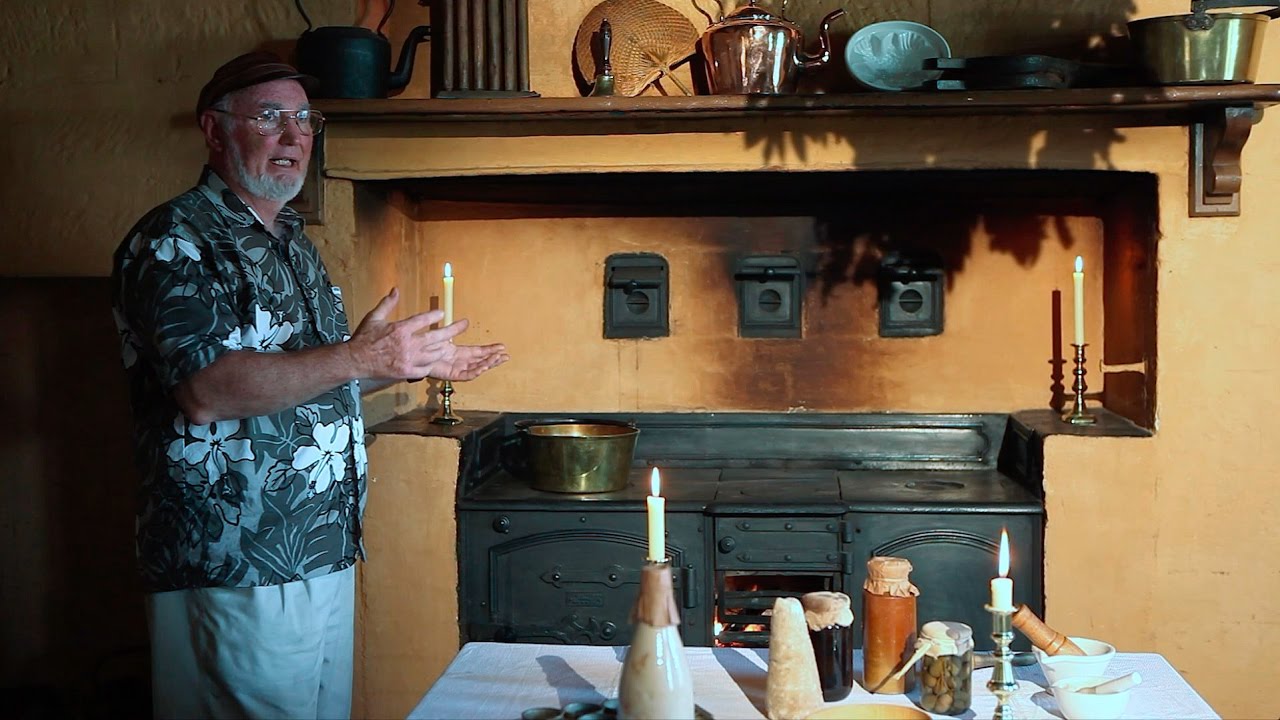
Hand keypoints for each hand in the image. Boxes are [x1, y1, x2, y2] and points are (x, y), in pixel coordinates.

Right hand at [347, 287, 509, 381]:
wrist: (355, 360)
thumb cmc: (364, 338)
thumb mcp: (374, 317)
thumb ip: (387, 303)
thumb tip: (396, 290)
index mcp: (400, 329)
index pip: (423, 319)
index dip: (435, 315)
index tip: (442, 314)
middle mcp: (407, 344)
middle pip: (436, 336)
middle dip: (453, 330)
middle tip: (463, 325)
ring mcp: (409, 359)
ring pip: (434, 353)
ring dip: (443, 347)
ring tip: (450, 344)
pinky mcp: (407, 371)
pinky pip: (426, 368)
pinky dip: (431, 363)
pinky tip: (434, 359)